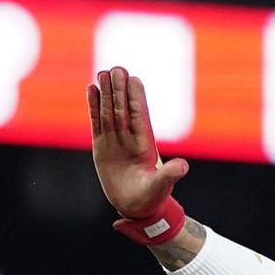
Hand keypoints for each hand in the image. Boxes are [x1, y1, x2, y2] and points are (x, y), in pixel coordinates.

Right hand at [87, 66, 188, 218]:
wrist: (135, 206)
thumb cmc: (152, 197)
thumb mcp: (162, 186)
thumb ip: (170, 175)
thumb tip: (184, 166)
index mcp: (146, 144)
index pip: (140, 116)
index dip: (136, 98)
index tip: (134, 79)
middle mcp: (130, 138)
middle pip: (123, 109)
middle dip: (120, 90)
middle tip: (117, 68)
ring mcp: (115, 140)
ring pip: (109, 111)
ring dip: (106, 93)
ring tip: (103, 73)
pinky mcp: (101, 146)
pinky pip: (96, 122)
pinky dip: (93, 106)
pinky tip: (91, 89)